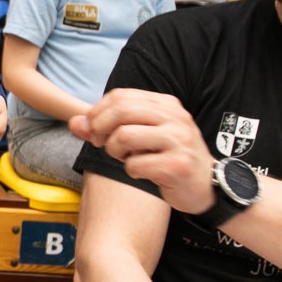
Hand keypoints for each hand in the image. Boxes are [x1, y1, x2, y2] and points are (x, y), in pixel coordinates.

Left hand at [69, 89, 217, 213]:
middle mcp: (175, 117)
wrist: (207, 185)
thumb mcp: (143, 136)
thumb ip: (108, 126)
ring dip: (115, 151)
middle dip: (100, 129)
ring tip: (126, 158)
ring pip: (125, 136)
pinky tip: (142, 172)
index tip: (93, 130)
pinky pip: (136, 165)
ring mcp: (179, 141)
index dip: (98, 112)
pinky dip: (131, 171)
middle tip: (100, 144)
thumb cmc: (170, 158)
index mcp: (167, 104)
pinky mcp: (177, 166)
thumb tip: (74, 122)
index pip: (120, 96)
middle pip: (121, 111)